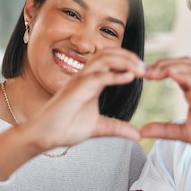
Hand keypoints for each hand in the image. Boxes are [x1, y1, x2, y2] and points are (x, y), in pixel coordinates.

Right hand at [25, 48, 145, 149]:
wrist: (44, 136)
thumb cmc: (66, 128)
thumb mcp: (99, 128)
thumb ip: (117, 128)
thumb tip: (137, 136)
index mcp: (92, 82)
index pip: (111, 61)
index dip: (129, 62)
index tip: (145, 71)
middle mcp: (86, 77)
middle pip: (109, 54)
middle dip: (129, 57)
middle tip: (146, 68)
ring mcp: (79, 81)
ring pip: (103, 60)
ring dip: (124, 62)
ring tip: (140, 70)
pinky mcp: (75, 89)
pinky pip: (97, 77)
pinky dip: (114, 75)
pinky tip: (128, 77)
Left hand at [141, 57, 190, 166]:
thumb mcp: (183, 134)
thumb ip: (164, 130)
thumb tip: (143, 131)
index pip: (178, 72)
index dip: (160, 69)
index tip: (143, 74)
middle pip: (185, 63)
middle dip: (164, 62)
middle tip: (145, 71)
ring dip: (171, 66)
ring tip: (154, 71)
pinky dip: (183, 75)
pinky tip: (170, 74)